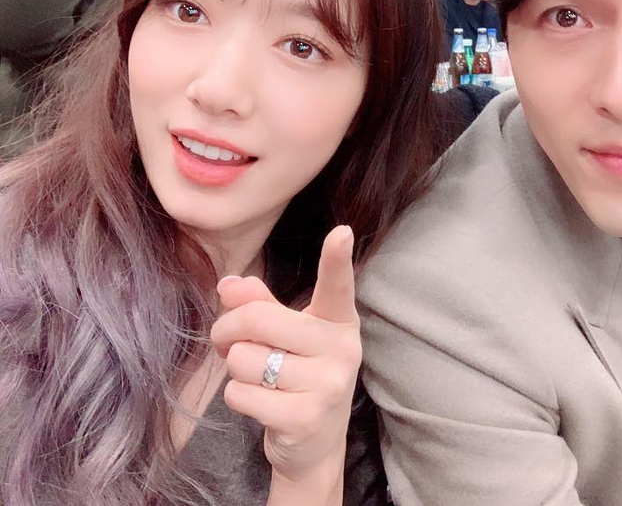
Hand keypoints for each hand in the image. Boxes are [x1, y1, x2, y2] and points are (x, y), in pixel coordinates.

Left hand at [210, 225, 360, 488]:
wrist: (315, 444)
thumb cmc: (298, 375)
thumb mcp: (287, 335)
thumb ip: (260, 304)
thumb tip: (228, 285)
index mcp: (338, 321)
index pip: (338, 286)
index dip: (337, 258)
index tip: (341, 232)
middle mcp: (341, 349)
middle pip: (258, 319)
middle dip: (227, 329)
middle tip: (225, 340)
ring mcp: (327, 385)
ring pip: (244, 359)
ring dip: (234, 368)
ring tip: (255, 376)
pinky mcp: (305, 418)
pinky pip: (241, 394)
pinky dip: (237, 397)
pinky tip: (259, 403)